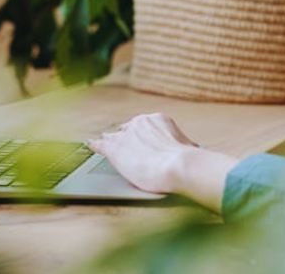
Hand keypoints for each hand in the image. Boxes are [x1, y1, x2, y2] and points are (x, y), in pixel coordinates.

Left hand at [87, 112, 201, 193]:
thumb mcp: (188, 148)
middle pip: (127, 130)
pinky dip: (95, 145)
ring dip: (109, 142)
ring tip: (103, 145)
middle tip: (126, 149)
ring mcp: (125, 134)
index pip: (143, 127)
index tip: (141, 143)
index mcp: (157, 119)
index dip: (141, 137)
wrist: (176, 165)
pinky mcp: (114, 149)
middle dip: (126, 139)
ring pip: (113, 137)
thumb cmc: (186, 161)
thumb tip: (194, 151)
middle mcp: (139, 122)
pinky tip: (90, 146)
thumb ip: (184, 147)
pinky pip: (100, 144)